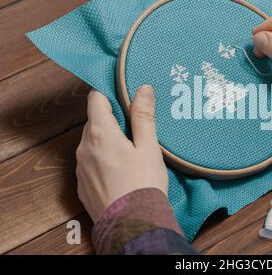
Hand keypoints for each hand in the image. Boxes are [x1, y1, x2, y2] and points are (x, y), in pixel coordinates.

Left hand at [76, 86, 167, 221]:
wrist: (131, 225)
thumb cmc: (142, 184)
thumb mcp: (149, 147)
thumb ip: (143, 116)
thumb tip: (142, 89)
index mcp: (100, 133)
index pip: (95, 98)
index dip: (109, 93)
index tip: (123, 96)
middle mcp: (84, 147)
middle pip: (94, 121)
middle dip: (111, 119)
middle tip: (135, 127)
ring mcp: (80, 167)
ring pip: (91, 143)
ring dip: (106, 140)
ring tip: (130, 152)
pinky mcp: (82, 185)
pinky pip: (90, 163)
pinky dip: (102, 160)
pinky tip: (120, 171)